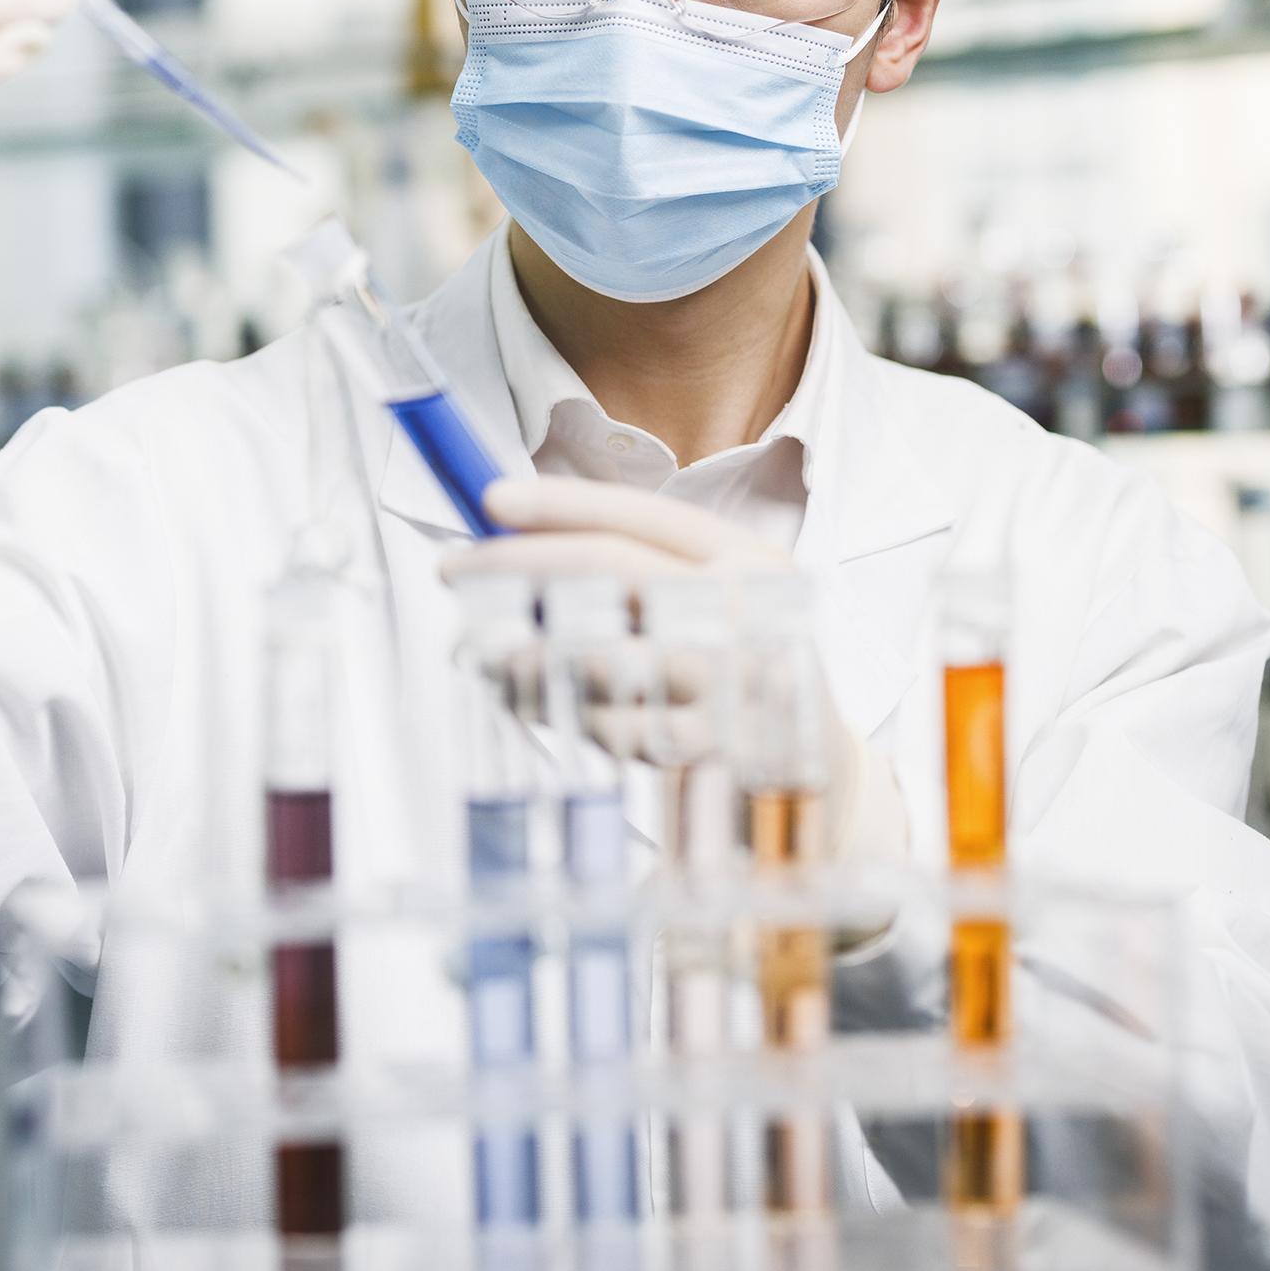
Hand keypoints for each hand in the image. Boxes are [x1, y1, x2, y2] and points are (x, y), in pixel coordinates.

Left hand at [438, 476, 904, 874]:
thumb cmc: (736, 666)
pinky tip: (535, 698)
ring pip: (592, 651)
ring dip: (518, 648)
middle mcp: (743, 613)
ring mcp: (727, 684)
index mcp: (748, 561)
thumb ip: (635, 568)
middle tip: (453, 569)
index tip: (490, 499)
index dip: (561, 503)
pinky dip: (553, 708)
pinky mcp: (703, 750)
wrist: (816, 771)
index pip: (642, 516)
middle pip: (611, 569)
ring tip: (482, 646)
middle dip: (518, 565)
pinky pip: (600, 723)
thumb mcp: (712, 600)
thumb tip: (516, 540)